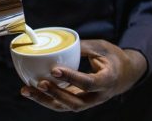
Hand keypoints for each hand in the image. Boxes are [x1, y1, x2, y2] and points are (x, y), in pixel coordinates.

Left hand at [20, 40, 146, 111]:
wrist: (124, 74)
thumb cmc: (113, 58)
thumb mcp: (102, 47)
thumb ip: (82, 47)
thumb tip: (60, 44)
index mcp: (107, 80)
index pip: (89, 83)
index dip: (71, 77)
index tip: (54, 69)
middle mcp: (98, 96)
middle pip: (75, 103)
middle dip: (54, 94)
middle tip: (38, 83)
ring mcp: (88, 101)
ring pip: (65, 106)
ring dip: (45, 100)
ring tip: (27, 90)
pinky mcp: (79, 100)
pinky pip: (62, 104)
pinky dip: (46, 98)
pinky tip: (32, 91)